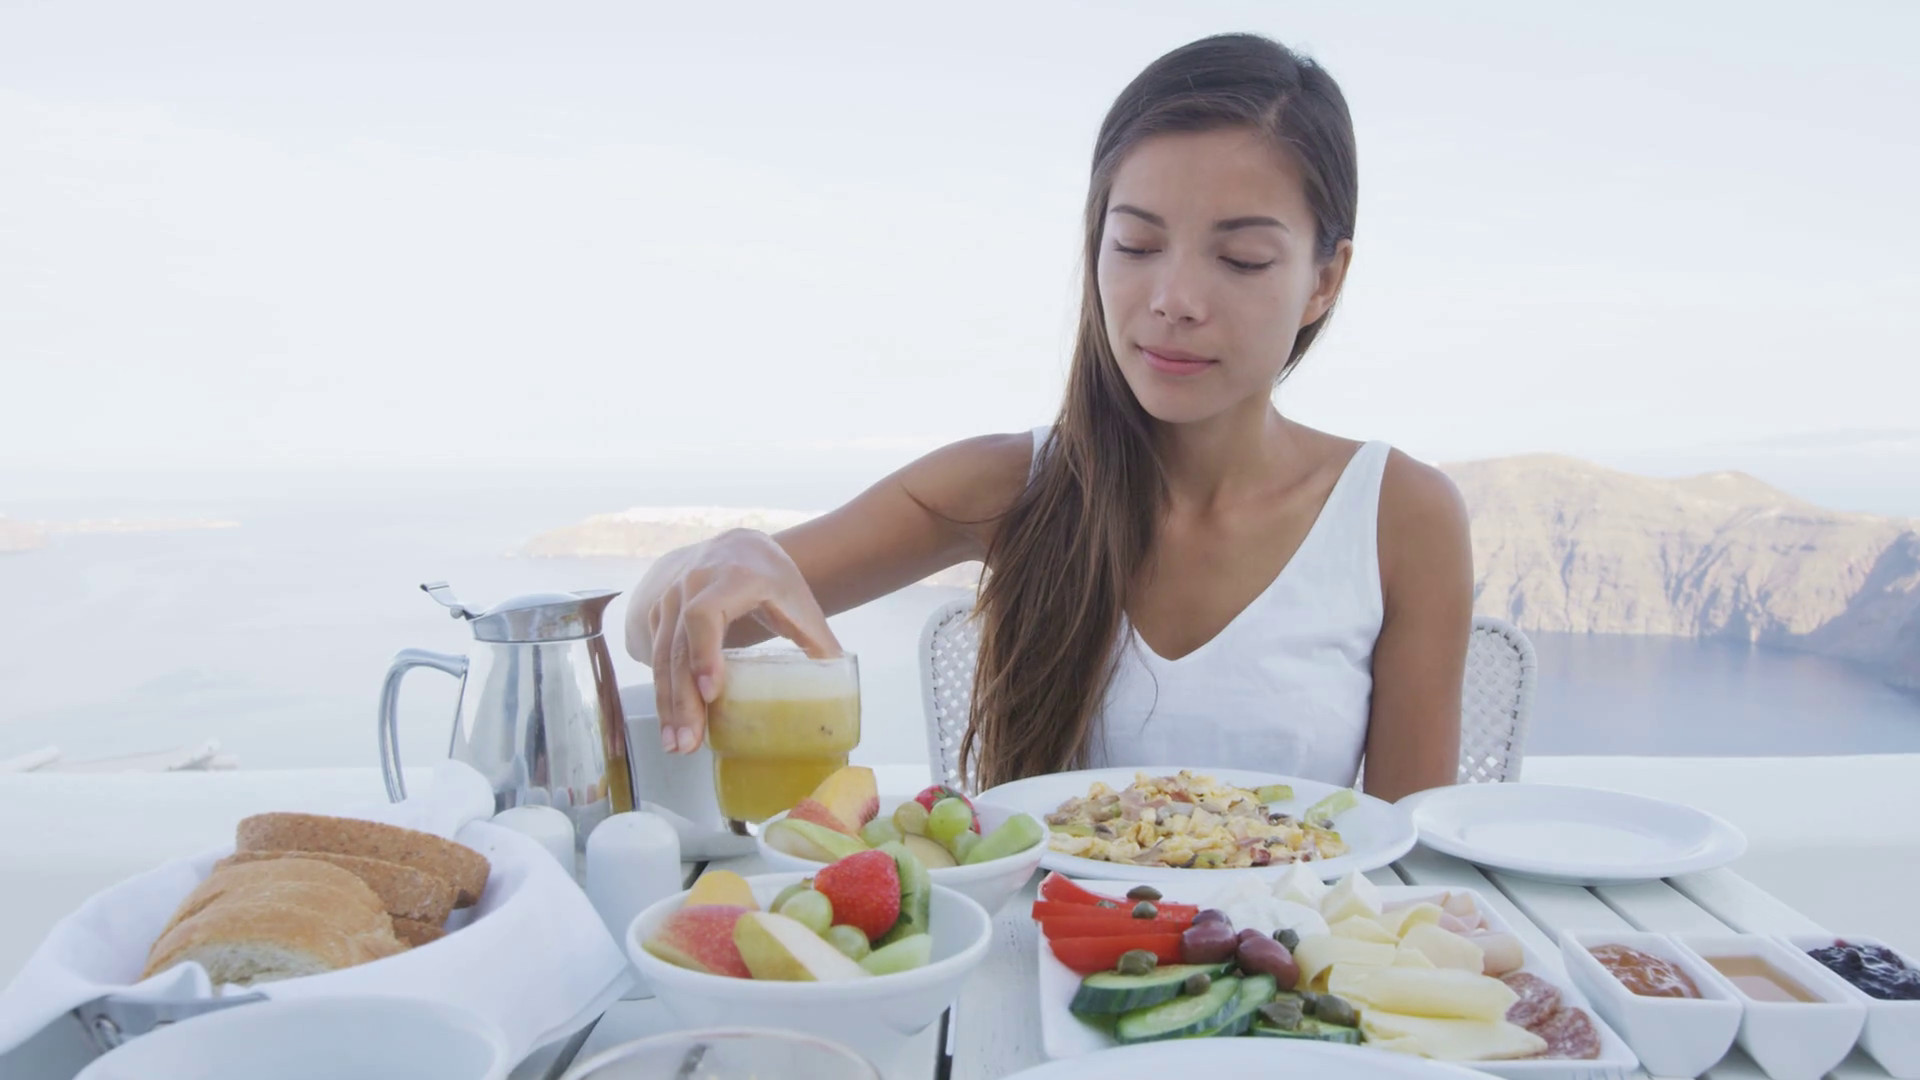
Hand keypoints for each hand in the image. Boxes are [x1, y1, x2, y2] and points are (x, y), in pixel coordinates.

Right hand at [645, 529, 839, 753]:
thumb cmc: (774, 579)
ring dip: (667, 703)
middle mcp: (693, 584)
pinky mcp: (658, 614)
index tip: (711, 692)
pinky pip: (655, 657)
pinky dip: (662, 693)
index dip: (705, 653)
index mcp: (734, 577)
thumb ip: (820, 644)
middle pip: (679, 645)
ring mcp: (670, 598)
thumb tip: (842, 693)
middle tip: (690, 740)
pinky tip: (671, 724)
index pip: (706, 614)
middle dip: (683, 697)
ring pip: (661, 655)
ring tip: (678, 744)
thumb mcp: (800, 603)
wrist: (740, 547)